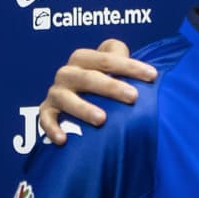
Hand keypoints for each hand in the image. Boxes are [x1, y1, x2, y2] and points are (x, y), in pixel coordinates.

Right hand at [38, 39, 157, 143]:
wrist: (76, 94)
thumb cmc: (102, 79)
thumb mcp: (111, 65)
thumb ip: (122, 58)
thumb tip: (147, 68)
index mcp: (84, 58)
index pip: (108, 59)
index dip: (131, 66)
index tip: (153, 76)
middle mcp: (67, 73)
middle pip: (89, 78)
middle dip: (111, 87)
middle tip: (133, 97)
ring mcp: (57, 92)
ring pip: (66, 98)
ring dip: (83, 108)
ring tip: (102, 120)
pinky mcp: (48, 110)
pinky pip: (46, 119)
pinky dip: (52, 128)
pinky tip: (63, 139)